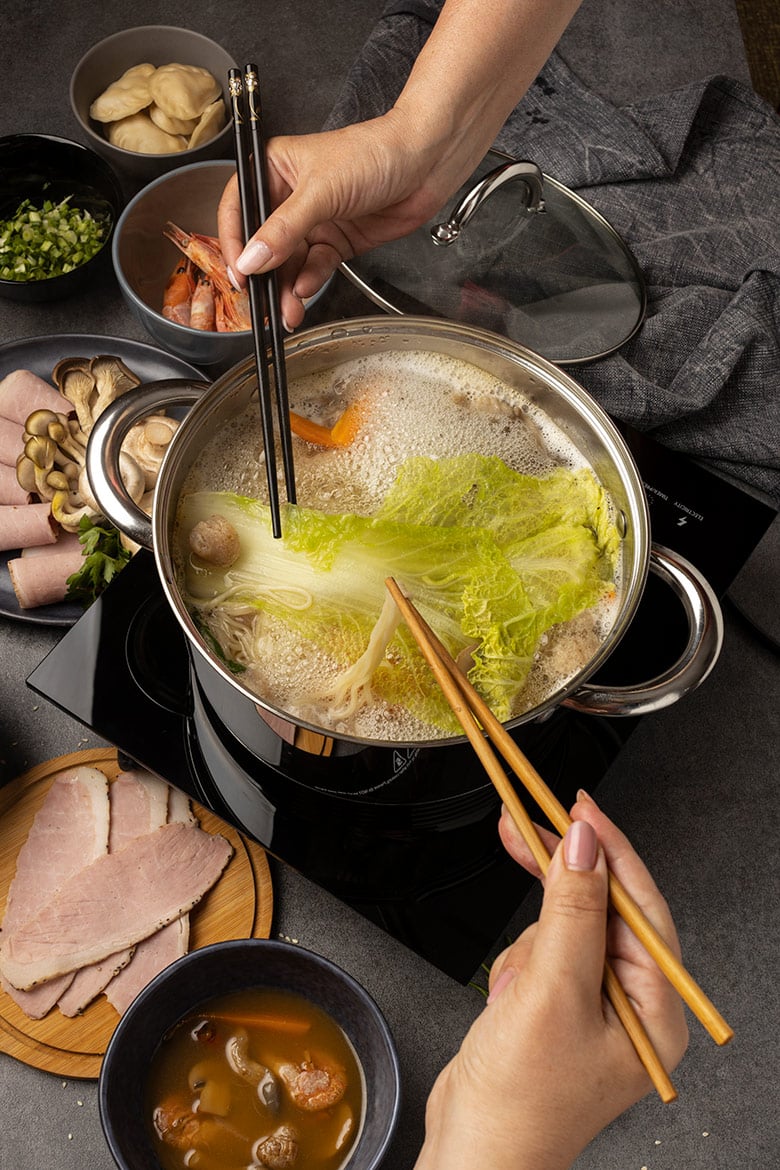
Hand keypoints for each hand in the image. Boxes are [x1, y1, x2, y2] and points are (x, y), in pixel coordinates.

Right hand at [217, 108, 478, 330]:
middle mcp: (290, 196)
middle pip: (264, 243)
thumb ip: (283, 230)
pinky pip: (315, 267)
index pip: (239, 208)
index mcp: (274, 169)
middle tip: (261, 304)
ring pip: (289, 262)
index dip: (233, 242)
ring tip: (287, 310)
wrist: (425, 163)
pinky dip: (310, 281)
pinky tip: (305, 291)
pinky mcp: (337, 241)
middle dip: (264, 275)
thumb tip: (251, 259)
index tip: (238, 273)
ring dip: (286, 287)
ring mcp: (315, 221)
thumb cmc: (373, 154)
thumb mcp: (320, 192)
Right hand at [414, 792, 688, 1169]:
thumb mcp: (550, 991)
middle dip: (558, 882)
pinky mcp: (556, 1006)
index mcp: (655, 1011)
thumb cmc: (521, 1101)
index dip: (609, 850)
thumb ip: (572, 910)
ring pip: (563, 927)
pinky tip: (505, 997)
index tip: (578, 807)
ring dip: (529, 944)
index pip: (641, 907)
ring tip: (512, 988)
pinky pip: (541, 953)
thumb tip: (585, 843)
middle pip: (600, 909)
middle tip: (521, 826)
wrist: (472, 1152)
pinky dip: (517, 963)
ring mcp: (593, 1007)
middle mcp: (632, 1007)